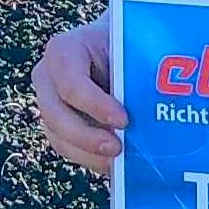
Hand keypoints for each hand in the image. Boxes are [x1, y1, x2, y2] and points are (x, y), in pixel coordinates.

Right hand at [31, 13, 125, 175]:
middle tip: (118, 148)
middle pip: (55, 114)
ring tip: (119, 162)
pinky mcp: (56, 124)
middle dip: (86, 137)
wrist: (115, 47)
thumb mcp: (131, 48)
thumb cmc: (126, 45)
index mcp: (63, 50)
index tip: (124, 120)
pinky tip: (114, 163)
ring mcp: (48, 102)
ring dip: (89, 153)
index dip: (94, 104)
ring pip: (58, 136)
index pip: (70, 82)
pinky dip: (90, 158)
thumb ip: (138, 71)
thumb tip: (160, 100)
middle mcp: (48, 77)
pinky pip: (67, 148)